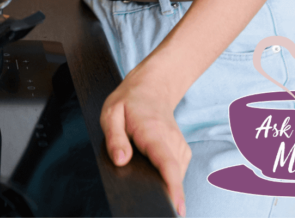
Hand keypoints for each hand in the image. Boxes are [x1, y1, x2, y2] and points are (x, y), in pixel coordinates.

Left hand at [101, 68, 191, 215]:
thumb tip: (121, 161)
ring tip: (143, 167)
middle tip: (142, 191)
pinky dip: (165, 176)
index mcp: (153, 132)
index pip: (167, 165)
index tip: (176, 208)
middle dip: (159, 190)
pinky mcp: (183, 153)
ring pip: (174, 176)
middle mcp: (172, 141)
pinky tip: (152, 166)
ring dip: (160, 181)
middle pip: (171, 176)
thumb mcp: (111, 113)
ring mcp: (181, 147)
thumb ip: (114, 138)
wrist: (152, 88)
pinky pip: (175, 172)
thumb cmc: (130, 101)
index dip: (173, 188)